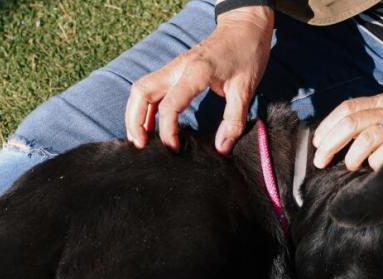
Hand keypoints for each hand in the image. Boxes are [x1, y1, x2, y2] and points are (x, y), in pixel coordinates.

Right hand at [125, 7, 273, 154]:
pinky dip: (145, 106)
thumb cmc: (247, 53)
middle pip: (142, 92)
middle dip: (135, 121)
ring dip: (136, 113)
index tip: (174, 148)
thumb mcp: (246, 89)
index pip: (169, 105)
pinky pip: (151, 87)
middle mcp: (178, 68)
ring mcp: (174, 67)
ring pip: (142, 89)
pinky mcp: (176, 69)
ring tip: (140, 138)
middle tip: (141, 145)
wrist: (245, 26)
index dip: (167, 130)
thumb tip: (222, 148)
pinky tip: (149, 123)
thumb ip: (233, 119)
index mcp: (196, 72)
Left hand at [312, 89, 382, 170]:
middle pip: (351, 122)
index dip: (328, 125)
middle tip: (320, 161)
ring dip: (351, 155)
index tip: (317, 142)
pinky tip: (374, 168)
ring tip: (349, 167)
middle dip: (329, 143)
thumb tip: (354, 134)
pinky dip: (376, 162)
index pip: (348, 107)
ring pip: (366, 136)